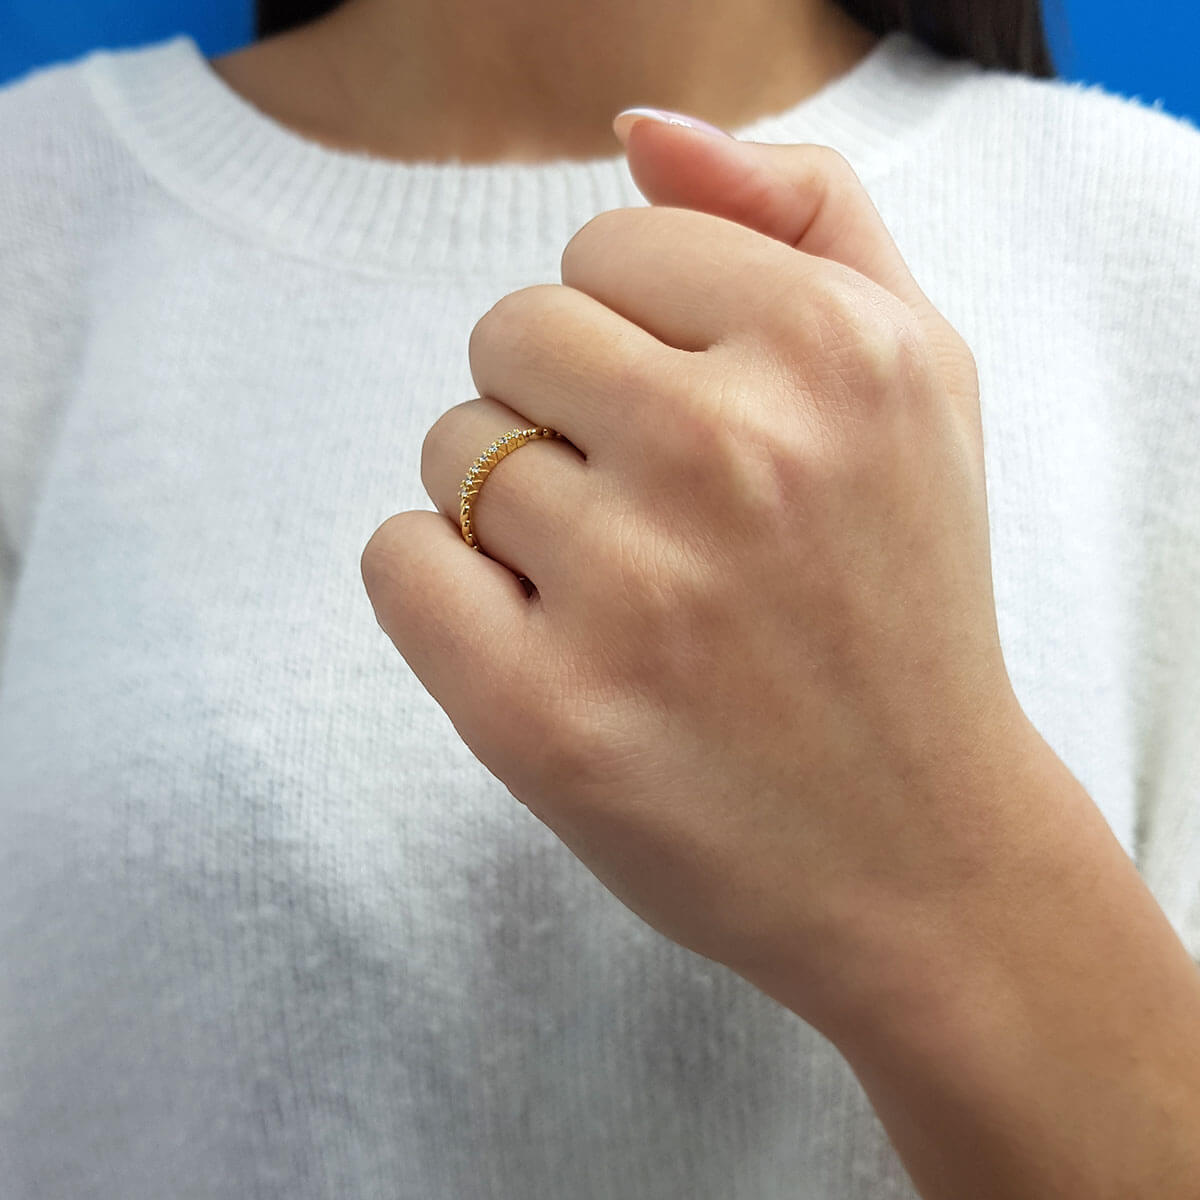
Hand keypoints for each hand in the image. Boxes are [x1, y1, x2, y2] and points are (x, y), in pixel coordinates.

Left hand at [362, 114, 1038, 1036]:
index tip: (686, 422)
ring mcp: (635, 593)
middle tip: (644, 510)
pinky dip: (439, 585)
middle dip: (557, 409)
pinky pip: (397, 560)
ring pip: (453, 448)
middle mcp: (736, 454)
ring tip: (612, 590)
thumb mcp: (918, 378)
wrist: (918, 851)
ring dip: (506, 507)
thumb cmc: (902, 603)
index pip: (608, 248)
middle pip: (512, 333)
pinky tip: (532, 639)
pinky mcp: (544, 718)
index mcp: (835, 351)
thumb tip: (639, 134)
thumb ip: (801, 214)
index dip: (634, 337)